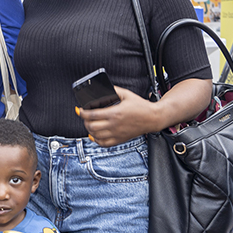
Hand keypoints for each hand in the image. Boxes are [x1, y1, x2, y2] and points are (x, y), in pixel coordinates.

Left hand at [79, 78, 212, 146]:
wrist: (153, 118)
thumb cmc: (141, 106)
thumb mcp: (127, 94)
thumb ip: (113, 90)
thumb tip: (103, 88)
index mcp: (115, 113)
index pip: (92, 115)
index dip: (82, 113)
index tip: (79, 110)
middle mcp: (114, 125)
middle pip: (91, 126)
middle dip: (85, 121)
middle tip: (85, 116)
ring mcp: (117, 134)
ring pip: (96, 136)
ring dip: (89, 130)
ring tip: (90, 124)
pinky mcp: (120, 139)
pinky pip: (104, 143)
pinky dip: (96, 140)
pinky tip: (96, 134)